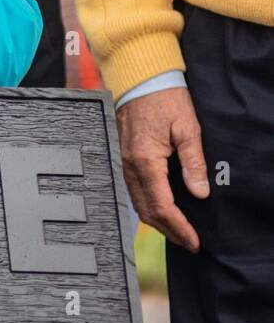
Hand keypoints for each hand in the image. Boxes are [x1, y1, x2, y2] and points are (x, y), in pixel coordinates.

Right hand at [117, 86, 209, 251]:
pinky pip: (134, 190)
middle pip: (146, 210)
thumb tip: (200, 193)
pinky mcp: (124, 157)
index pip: (162, 205)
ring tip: (178, 231)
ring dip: (157, 221)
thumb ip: (194, 163)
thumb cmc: (165, 99)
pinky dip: (148, 206)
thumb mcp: (188, 128)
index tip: (194, 241)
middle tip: (189, 243)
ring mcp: (124, 162)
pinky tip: (162, 209)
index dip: (179, 227)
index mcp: (146, 160)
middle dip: (168, 230)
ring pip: (138, 202)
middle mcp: (130, 165)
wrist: (139, 79)